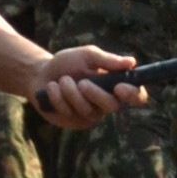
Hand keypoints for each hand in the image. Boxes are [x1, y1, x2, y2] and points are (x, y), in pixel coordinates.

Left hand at [29, 48, 143, 126]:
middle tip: (81, 82)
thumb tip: (131, 62)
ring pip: (87, 109)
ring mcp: (91, 114)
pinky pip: (69, 113)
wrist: (40, 74)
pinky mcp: (74, 122)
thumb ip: (107, 59)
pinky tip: (52, 89)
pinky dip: (57, 98)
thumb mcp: (86, 55)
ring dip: (70, 92)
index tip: (119, 87)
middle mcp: (107, 102)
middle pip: (111, 106)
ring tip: (61, 80)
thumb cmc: (67, 63)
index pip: (136, 95)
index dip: (133, 94)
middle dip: (95, 94)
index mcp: (116, 86)